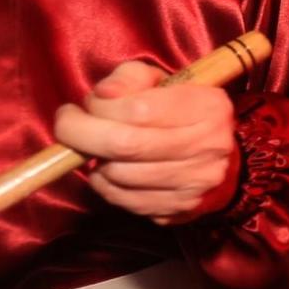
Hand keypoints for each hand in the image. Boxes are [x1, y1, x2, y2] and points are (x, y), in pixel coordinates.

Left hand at [54, 62, 235, 225]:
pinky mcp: (179, 209)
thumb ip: (129, 79)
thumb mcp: (160, 82)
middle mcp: (207, 147)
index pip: (138, 109)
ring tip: (97, 148)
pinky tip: (110, 170)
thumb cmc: (180, 112)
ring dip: (95, 161)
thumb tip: (100, 97)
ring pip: (119, 176)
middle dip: (81, 134)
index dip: (99, 106)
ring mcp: (194, 184)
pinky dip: (104, 185)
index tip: (89, 104)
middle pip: (125, 145)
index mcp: (207, 107)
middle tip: (67, 125)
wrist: (221, 160)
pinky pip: (123, 200)